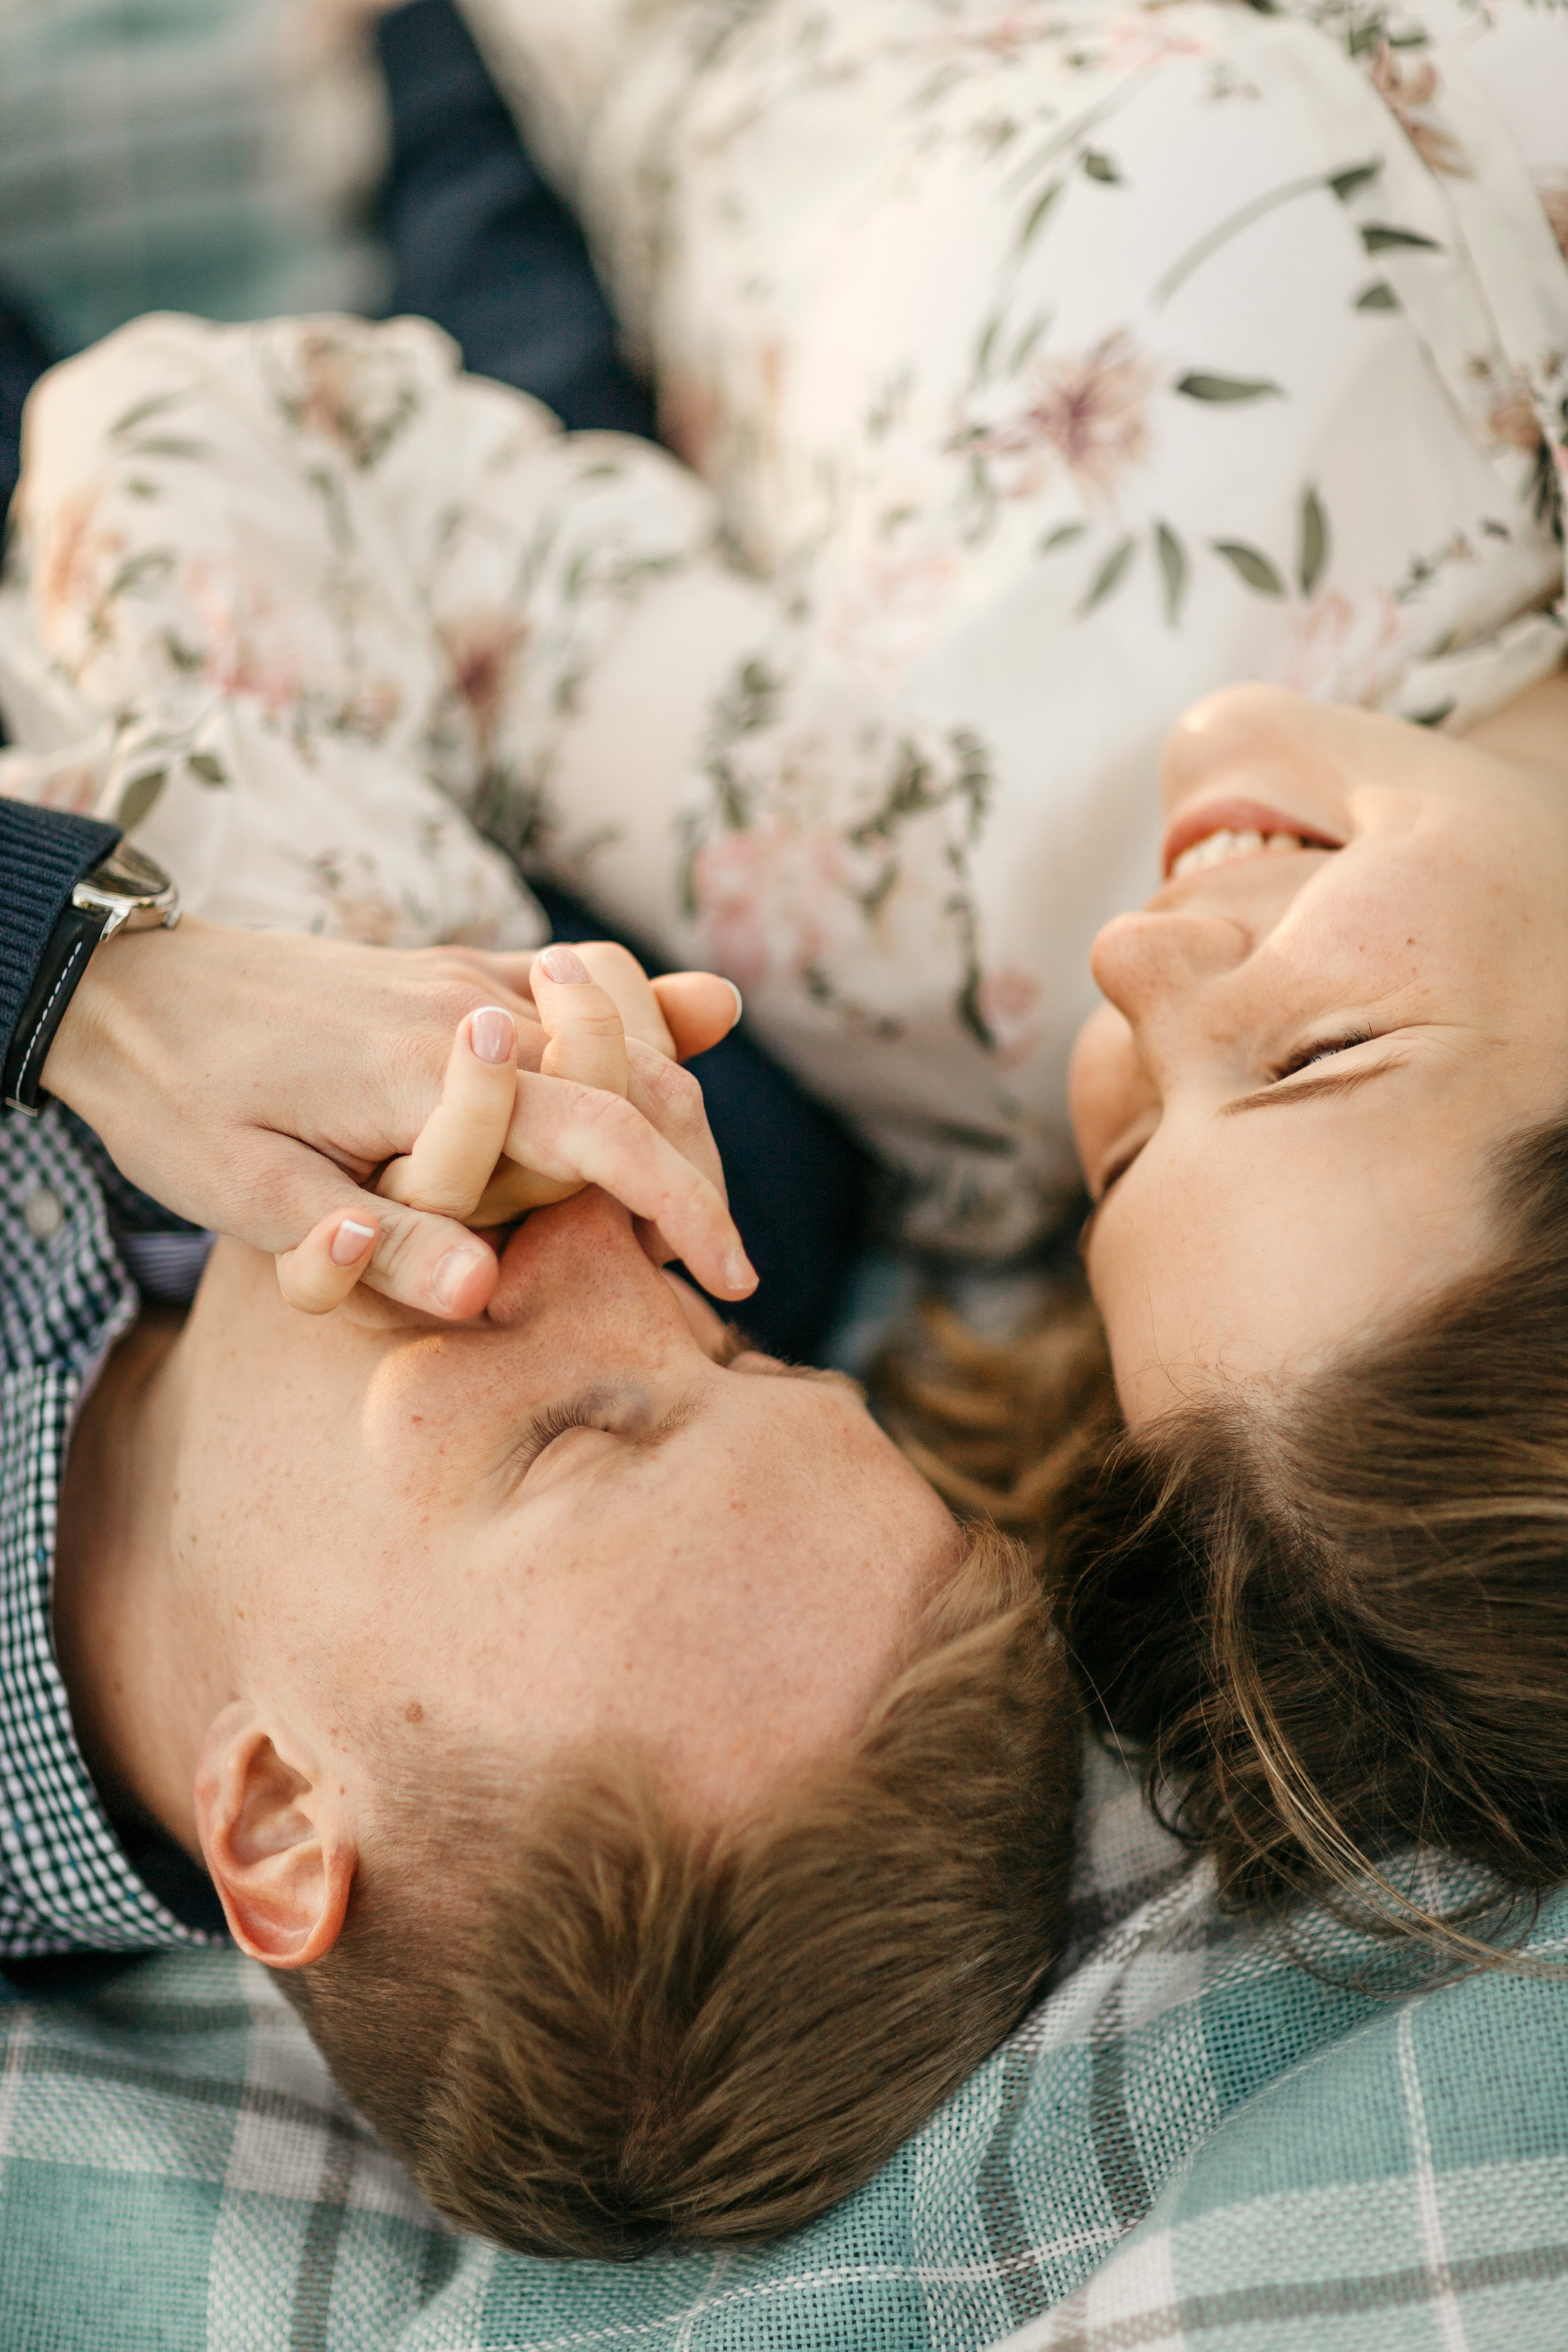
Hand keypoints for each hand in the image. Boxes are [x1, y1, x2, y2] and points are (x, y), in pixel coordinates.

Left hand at [43, 919, 747, 1320]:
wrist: (119, 987)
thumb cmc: (180, 1100)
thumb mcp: (251, 1196)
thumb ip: (373, 1247)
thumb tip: (487, 1295)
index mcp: (431, 1070)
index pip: (609, 1131)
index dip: (686, 1205)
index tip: (731, 1276)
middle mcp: (469, 1007)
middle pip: (642, 1076)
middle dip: (700, 1168)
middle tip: (717, 1261)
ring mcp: (464, 975)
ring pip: (624, 1025)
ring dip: (675, 1103)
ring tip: (688, 1195)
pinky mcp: (450, 964)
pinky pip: (579, 979)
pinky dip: (641, 1018)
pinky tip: (683, 1036)